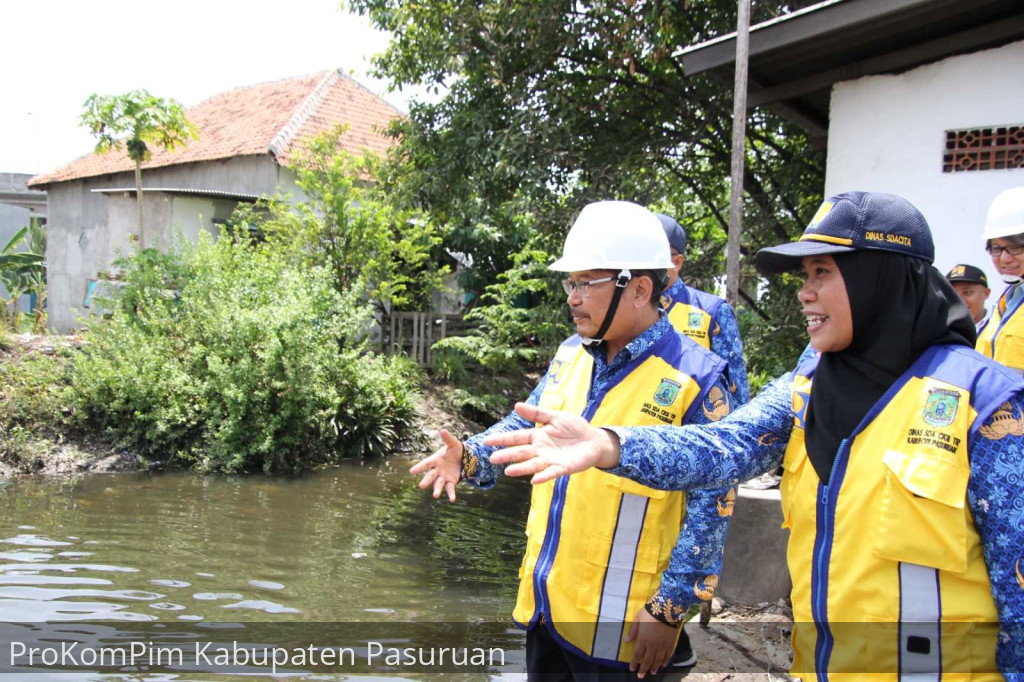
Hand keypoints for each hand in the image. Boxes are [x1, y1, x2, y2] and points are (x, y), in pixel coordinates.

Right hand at [410, 429, 463, 501]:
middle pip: (430, 476)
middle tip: (421, 486)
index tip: (411, 471)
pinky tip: (452, 499)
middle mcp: (437, 470)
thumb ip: (447, 438)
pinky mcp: (451, 482)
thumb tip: (442, 430)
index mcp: (435, 460)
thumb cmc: (455, 449)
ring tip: (435, 495)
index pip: (426, 463)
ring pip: (438, 484)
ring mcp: (443, 477)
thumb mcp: (452, 443)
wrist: (464, 457)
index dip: (419, 467)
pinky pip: (450, 488)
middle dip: (426, 481)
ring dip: (437, 489)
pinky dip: (451, 494)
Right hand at [484, 402, 620, 483]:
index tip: (487, 441)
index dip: (502, 439)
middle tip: (492, 458)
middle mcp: (540, 450)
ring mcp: (550, 460)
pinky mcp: (563, 468)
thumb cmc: (575, 428)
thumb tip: (516, 405)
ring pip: (532, 464)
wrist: (594, 440)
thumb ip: (537, 414)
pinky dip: (543, 477)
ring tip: (508, 471)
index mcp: (537, 436)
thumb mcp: (555, 417)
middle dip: (507, 455)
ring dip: (521, 468)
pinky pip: (551, 473)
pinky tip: (534, 481)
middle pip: (521, 452)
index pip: (517, 438)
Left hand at [626, 607, 677, 677]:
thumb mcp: (638, 619)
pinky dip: (665, 661)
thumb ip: (633, 631)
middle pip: (647, 660)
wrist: (667, 609)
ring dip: (654, 667)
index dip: (634, 663)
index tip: (631, 669)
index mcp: (643, 640)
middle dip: (643, 669)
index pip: (637, 654)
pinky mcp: (671, 643)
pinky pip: (667, 655)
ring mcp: (663, 645)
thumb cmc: (650, 612)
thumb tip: (626, 641)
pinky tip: (663, 665)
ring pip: (658, 660)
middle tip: (640, 677)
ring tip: (652, 673)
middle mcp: (653, 645)